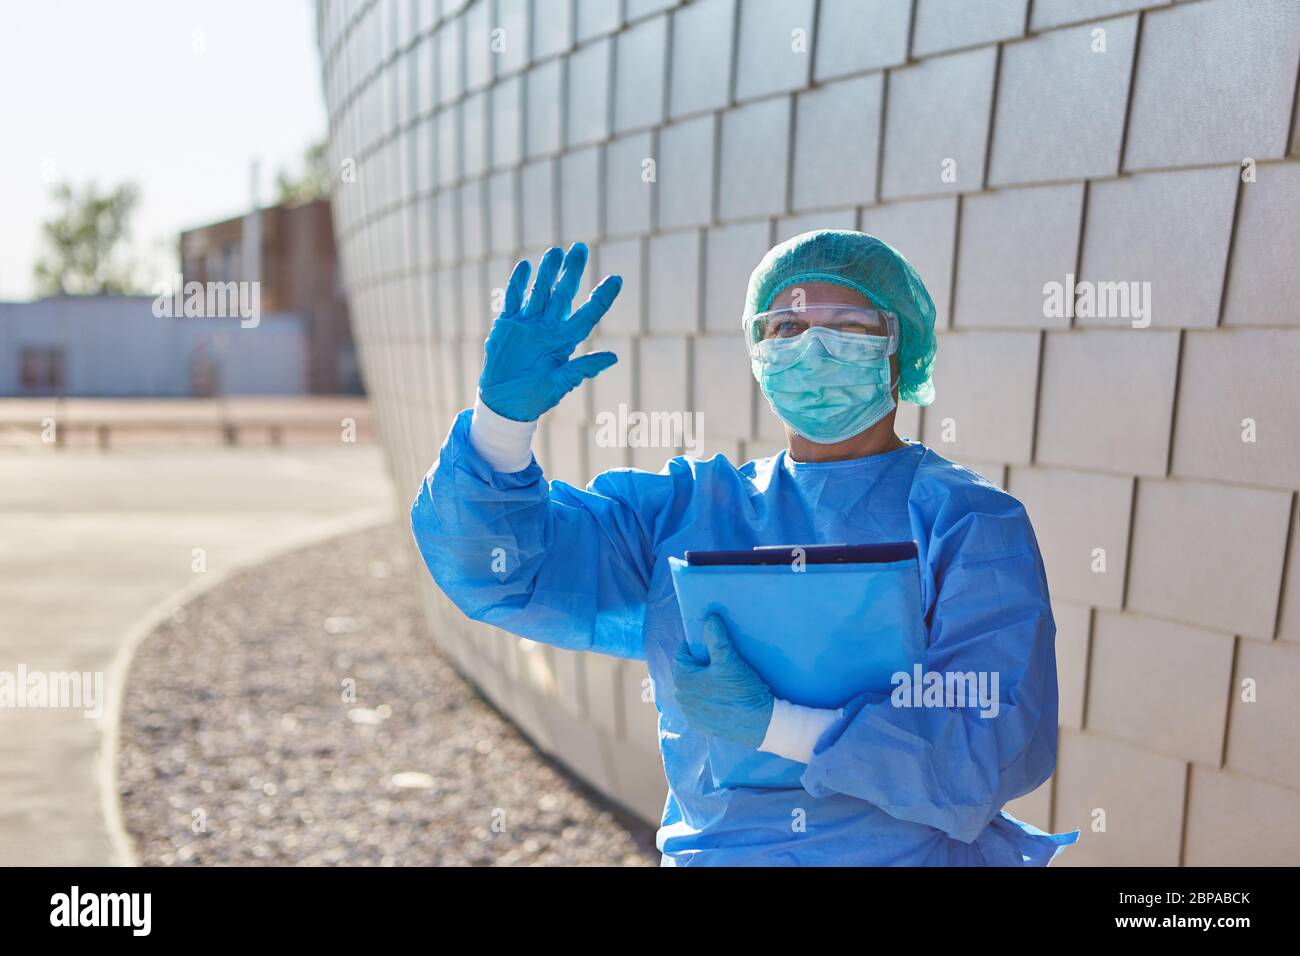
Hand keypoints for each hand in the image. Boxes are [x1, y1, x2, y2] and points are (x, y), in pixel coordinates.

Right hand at [478, 242, 621, 421]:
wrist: (503, 403)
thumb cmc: (534, 397)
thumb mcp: (560, 383)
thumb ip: (582, 368)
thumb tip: (613, 357)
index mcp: (564, 341)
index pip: (587, 314)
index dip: (602, 297)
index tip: (617, 279)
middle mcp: (548, 328)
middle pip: (563, 294)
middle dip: (571, 272)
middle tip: (581, 248)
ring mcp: (528, 324)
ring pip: (539, 291)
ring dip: (547, 272)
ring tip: (556, 252)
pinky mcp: (507, 325)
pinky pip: (513, 299)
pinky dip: (518, 283)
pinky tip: (525, 266)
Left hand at [671, 614, 773, 746]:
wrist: (760, 724)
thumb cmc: (742, 690)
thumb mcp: (729, 660)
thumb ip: (716, 638)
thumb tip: (709, 619)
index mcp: (682, 679)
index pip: (682, 653)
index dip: (697, 646)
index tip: (712, 646)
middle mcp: (680, 698)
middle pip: (688, 671)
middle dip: (702, 664)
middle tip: (722, 662)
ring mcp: (690, 713)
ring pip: (694, 688)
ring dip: (705, 682)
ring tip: (725, 680)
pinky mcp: (701, 725)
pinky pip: (701, 704)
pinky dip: (710, 698)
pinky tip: (725, 696)